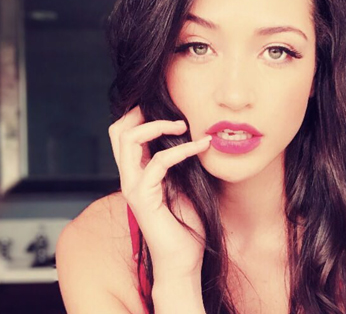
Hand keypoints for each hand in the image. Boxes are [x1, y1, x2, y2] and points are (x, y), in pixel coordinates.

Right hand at [108, 105, 210, 278]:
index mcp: (138, 174)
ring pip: (128, 140)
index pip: (125, 135)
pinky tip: (201, 147)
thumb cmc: (186, 226)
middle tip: (173, 113)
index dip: (142, 116)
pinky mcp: (143, 198)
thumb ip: (181, 164)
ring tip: (184, 125)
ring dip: (158, 125)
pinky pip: (158, 162)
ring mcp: (133, 187)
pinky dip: (181, 150)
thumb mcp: (185, 185)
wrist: (183, 261)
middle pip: (117, 132)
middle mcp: (130, 178)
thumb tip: (195, 136)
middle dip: (142, 113)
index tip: (173, 111)